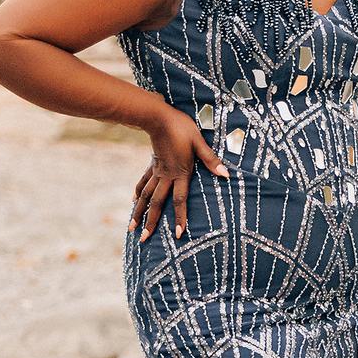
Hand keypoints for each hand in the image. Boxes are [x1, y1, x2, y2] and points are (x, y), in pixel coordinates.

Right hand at [129, 104, 228, 240]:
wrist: (158, 117)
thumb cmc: (181, 128)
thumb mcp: (199, 143)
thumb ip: (211, 160)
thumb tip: (226, 175)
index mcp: (179, 173)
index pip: (179, 200)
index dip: (180, 218)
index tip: (178, 235)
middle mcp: (166, 176)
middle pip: (158, 204)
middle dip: (151, 222)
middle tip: (143, 240)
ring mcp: (157, 171)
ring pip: (146, 196)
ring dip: (139, 212)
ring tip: (131, 228)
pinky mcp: (152, 164)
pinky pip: (143, 182)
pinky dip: (138, 193)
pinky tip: (134, 201)